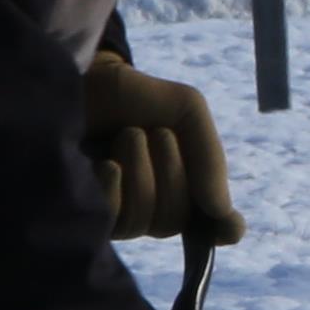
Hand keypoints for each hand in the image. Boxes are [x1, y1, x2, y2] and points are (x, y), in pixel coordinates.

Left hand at [84, 53, 237, 246]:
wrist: (85, 79)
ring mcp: (118, 214)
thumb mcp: (187, 110)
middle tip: (155, 133)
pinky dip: (115, 188)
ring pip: (145, 221)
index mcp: (184, 186)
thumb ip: (210, 159)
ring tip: (126, 136)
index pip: (213, 229)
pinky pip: (112, 220)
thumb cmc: (136, 96)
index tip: (225, 223)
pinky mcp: (84, 215)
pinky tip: (105, 164)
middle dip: (171, 171)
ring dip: (140, 170)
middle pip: (177, 221)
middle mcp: (153, 208)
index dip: (222, 229)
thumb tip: (221, 210)